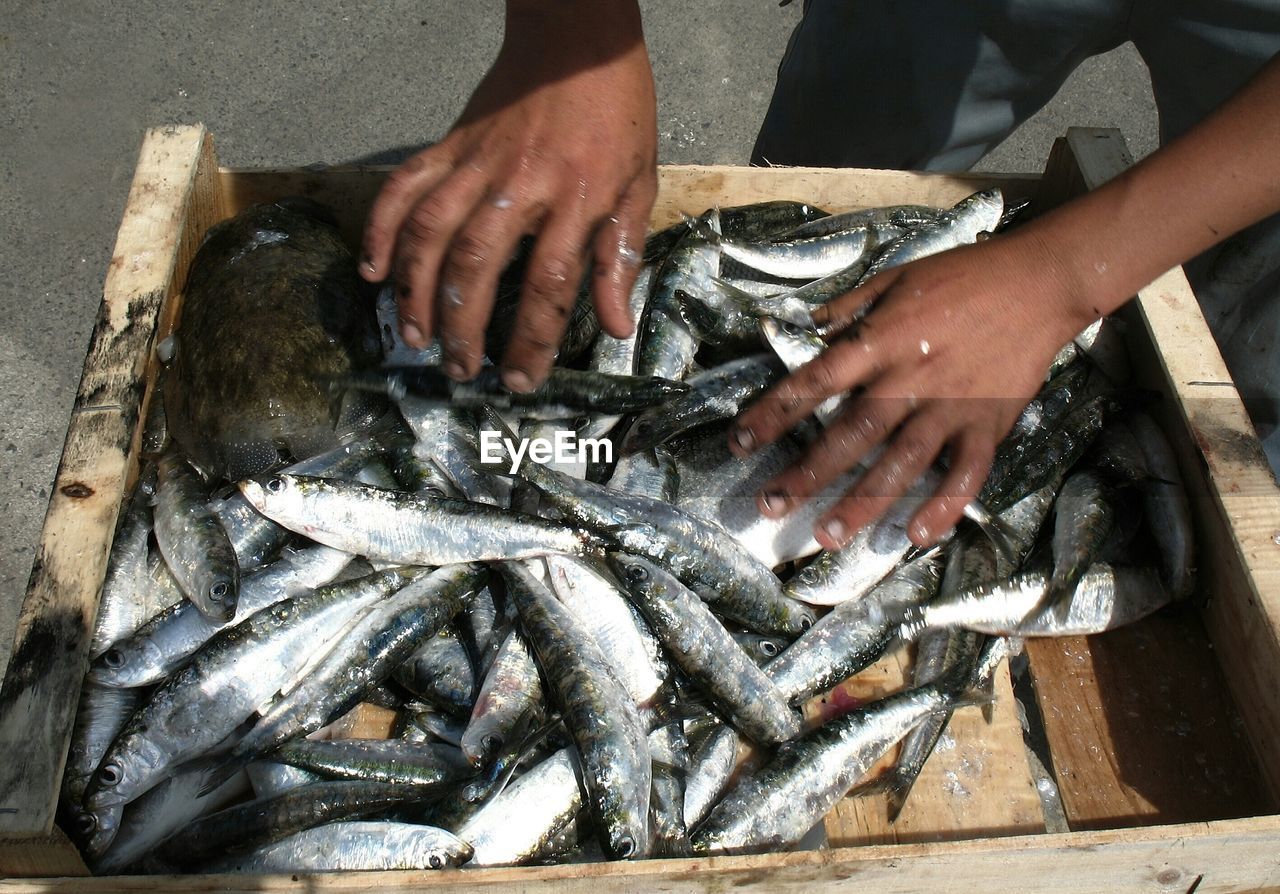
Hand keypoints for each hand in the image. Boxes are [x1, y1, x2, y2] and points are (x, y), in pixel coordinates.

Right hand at [360, 0, 655, 391]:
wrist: (579, 40)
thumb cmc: (617, 116)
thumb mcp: (640, 187)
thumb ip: (621, 258)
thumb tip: (615, 327)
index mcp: (578, 197)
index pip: (551, 283)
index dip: (533, 339)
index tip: (520, 378)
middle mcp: (521, 182)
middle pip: (478, 263)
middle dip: (463, 325)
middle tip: (460, 368)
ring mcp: (477, 161)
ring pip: (431, 230)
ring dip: (416, 289)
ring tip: (414, 335)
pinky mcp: (449, 143)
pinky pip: (405, 186)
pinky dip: (382, 228)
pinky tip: (373, 270)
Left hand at [731, 230, 1090, 549]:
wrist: (1041, 281)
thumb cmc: (963, 276)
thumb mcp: (897, 276)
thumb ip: (851, 306)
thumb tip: (808, 326)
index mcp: (883, 340)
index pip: (815, 380)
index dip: (773, 413)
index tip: (739, 442)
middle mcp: (911, 378)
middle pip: (851, 433)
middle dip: (807, 473)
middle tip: (771, 505)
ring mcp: (952, 406)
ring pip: (901, 463)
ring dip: (863, 502)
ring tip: (827, 534)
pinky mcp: (989, 424)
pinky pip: (965, 474)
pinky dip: (943, 506)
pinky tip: (917, 534)